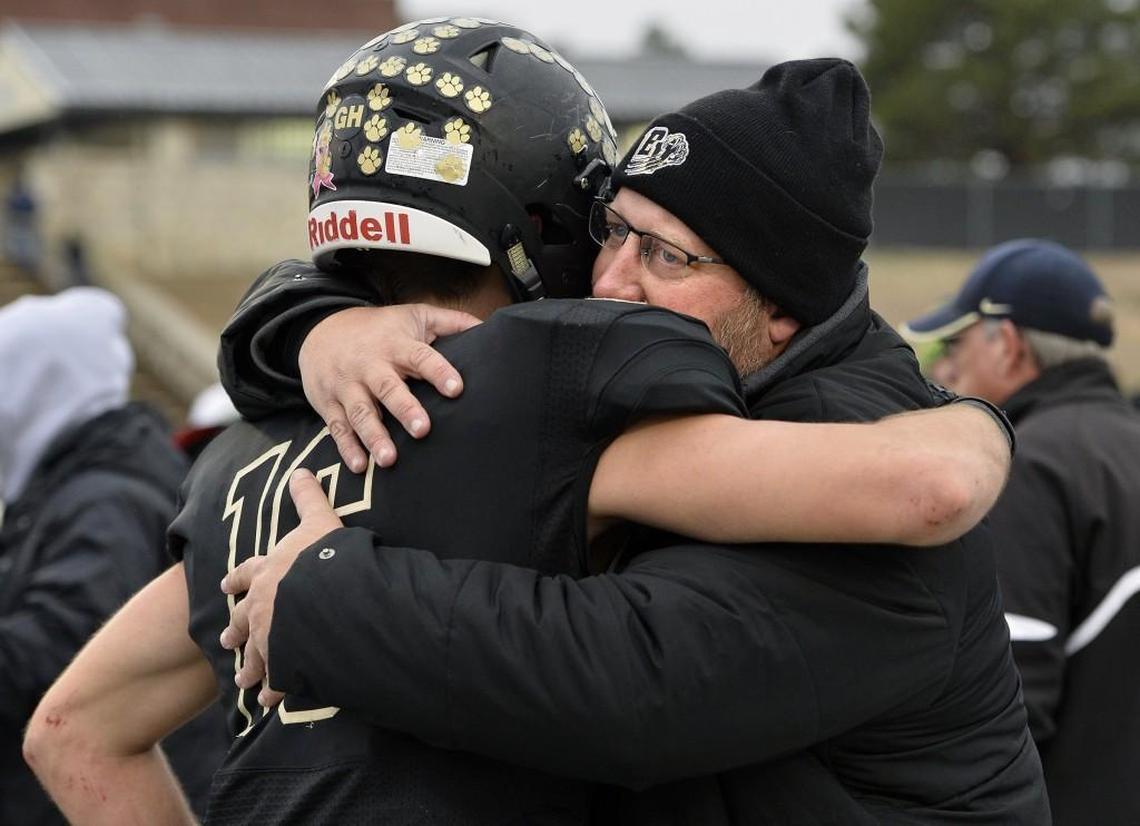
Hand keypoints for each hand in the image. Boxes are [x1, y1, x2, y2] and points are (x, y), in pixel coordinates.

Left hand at [220, 469, 343, 705]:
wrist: (333, 597)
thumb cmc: (328, 557)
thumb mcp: (320, 521)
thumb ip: (309, 497)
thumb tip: (301, 468)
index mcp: (268, 572)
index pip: (246, 574)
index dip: (237, 579)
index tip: (226, 584)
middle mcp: (263, 606)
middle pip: (243, 619)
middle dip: (236, 630)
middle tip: (226, 640)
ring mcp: (273, 637)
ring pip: (256, 655)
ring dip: (250, 668)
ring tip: (244, 682)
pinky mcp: (287, 663)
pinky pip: (278, 680)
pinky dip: (275, 690)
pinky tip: (272, 700)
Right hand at [300, 304, 480, 471]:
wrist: (319, 329)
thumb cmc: (379, 327)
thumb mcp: (414, 315)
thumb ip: (451, 322)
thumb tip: (487, 327)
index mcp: (396, 345)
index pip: (420, 357)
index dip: (438, 372)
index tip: (456, 389)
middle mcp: (370, 365)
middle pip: (388, 388)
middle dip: (404, 409)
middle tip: (423, 430)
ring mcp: (347, 386)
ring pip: (361, 412)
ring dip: (374, 436)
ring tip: (389, 460)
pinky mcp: (329, 404)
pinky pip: (337, 428)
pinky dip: (347, 448)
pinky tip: (360, 467)